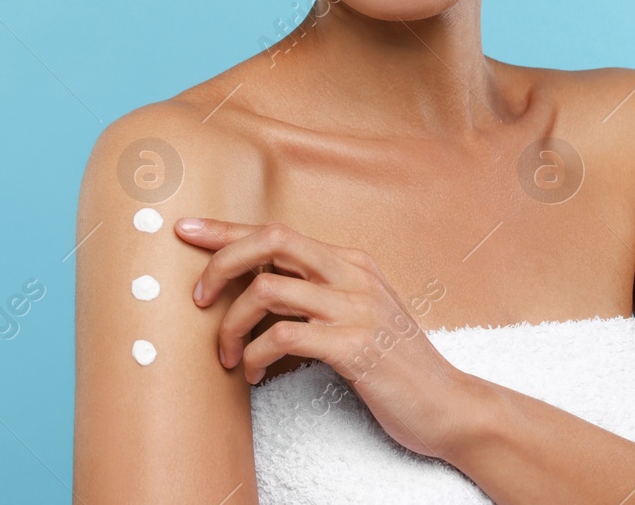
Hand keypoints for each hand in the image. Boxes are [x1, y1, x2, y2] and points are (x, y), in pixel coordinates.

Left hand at [175, 217, 472, 458]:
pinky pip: (282, 336)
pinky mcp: (354, 345)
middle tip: (198, 298)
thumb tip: (257, 290)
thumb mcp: (359, 315)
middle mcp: (353, 275)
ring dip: (232, 325)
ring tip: (229, 357)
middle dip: (221, 262)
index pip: (278, 232)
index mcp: (351, 262)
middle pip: (271, 240)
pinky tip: (253, 375)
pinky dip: (255, 355)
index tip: (187, 230)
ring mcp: (356, 307)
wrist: (448, 405)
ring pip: (268, 289)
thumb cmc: (395, 366)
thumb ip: (318, 295)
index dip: (227, 230)